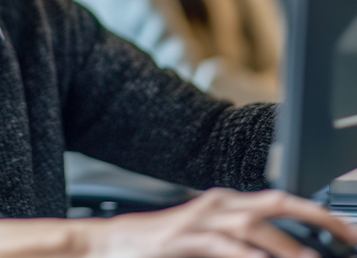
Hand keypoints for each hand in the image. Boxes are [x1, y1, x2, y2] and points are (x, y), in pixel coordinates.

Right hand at [93, 188, 356, 257]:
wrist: (117, 241)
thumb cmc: (163, 242)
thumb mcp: (207, 239)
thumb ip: (241, 243)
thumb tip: (279, 254)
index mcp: (226, 202)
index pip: (279, 200)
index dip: (315, 212)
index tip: (343, 231)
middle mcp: (218, 203)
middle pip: (276, 202)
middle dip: (315, 218)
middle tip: (346, 237)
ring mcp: (201, 218)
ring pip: (254, 227)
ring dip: (288, 247)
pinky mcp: (185, 237)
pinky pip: (224, 247)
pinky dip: (248, 257)